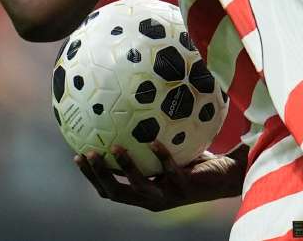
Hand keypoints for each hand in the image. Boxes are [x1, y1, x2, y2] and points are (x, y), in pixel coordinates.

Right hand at [74, 143, 244, 211]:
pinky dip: (160, 158)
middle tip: (86, 154)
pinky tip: (153, 142)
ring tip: (114, 147)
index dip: (92, 177)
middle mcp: (152, 198)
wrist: (226, 176)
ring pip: (139, 187)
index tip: (76, 156)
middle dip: (98, 175)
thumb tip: (133, 103)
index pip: (110, 189)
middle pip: (115, 193)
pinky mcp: (185, 189)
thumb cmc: (195, 160)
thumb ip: (149, 135)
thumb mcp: (168, 148)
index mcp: (143, 191)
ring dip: (125, 168)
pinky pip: (169, 172)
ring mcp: (168, 195)